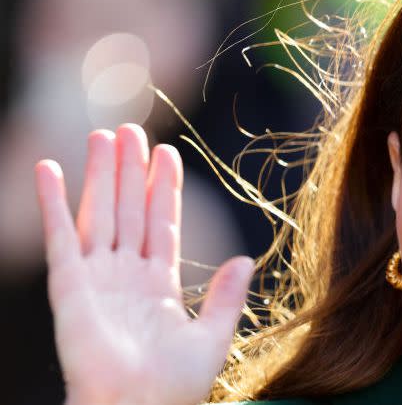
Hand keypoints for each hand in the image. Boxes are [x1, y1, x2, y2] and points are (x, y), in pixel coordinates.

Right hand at [35, 124, 253, 404]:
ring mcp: (96, 279)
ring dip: (100, 175)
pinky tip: (50, 170)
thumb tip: (245, 258)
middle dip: (131, 170)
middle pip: (129, 210)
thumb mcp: (213, 337)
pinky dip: (53, 202)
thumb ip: (226, 296)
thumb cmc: (175, 388)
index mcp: (159, 286)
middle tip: (131, 130)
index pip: (162, 223)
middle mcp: (126, 276)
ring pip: (100, 213)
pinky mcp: (69, 287)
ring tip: (103, 135)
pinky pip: (60, 237)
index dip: (164, 188)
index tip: (166, 153)